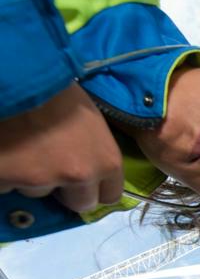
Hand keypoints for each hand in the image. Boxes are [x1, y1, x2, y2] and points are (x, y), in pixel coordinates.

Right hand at [0, 83, 122, 211]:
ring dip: (32, 178)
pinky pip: (6, 185)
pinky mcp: (5, 180)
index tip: (86, 180)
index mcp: (106, 161)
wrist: (16, 75)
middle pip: (79, 204)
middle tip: (52, 167)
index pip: (110, 196)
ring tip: (23, 147)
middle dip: (67, 191)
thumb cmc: (56, 86)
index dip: (96, 188)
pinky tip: (5, 149)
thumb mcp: (89, 118)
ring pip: (38, 192)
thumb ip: (93, 149)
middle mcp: (78, 176)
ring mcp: (40, 181)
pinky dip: (4, 173)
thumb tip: (89, 166)